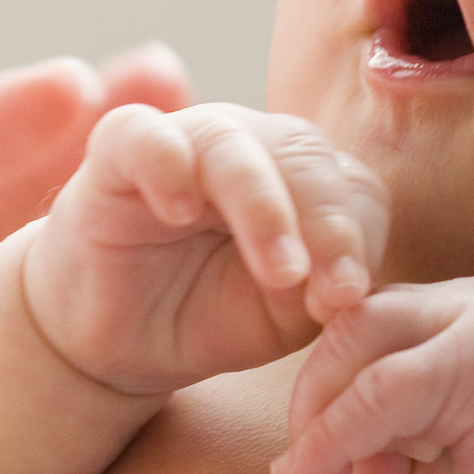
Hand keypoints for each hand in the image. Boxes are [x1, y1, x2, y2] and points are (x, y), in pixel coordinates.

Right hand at [20, 103, 389, 397]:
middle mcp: (249, 146)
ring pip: (233, 145)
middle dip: (326, 223)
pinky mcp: (117, 152)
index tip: (349, 302)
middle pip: (302, 153)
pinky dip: (167, 164)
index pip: (351, 185)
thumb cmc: (205, 316)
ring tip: (279, 271)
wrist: (115, 338)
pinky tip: (180, 213)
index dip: (359, 239)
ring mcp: (183, 141)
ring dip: (263, 206)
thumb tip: (348, 287)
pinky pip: (144, 135)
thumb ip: (323, 293)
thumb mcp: (281, 318)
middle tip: (334, 292)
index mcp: (299, 177)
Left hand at [274, 276, 473, 473]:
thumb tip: (335, 469)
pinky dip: (338, 433)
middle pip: (350, 324)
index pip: (364, 330)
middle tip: (299, 470)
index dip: (323, 387)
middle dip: (309, 399)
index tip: (308, 455)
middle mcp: (467, 306)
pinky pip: (382, 388)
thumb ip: (391, 459)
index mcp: (462, 321)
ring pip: (357, 346)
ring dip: (317, 418)